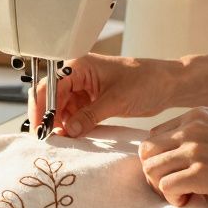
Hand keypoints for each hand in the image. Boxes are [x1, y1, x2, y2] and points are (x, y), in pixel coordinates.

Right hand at [30, 54, 170, 137]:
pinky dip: (73, 126)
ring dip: (60, 124)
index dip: (41, 107)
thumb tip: (68, 131)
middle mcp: (79, 75)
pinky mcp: (93, 100)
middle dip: (49, 118)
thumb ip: (89, 116)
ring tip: (62, 141)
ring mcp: (85, 89)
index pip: (50, 86)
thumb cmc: (147, 81)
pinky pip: (75, 114)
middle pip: (52, 98)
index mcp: (80, 66)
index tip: (39, 128)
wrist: (168, 85)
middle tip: (48, 139)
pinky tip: (73, 137)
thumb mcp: (116, 100)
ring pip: (62, 108)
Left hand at [139, 107, 207, 205]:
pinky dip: (173, 198)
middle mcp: (192, 128)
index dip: (160, 160)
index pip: (154, 137)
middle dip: (154, 174)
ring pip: (151, 170)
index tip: (177, 174)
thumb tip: (179, 159)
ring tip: (184, 194)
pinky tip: (191, 200)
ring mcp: (196, 149)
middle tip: (174, 188)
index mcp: (196, 115)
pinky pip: (166, 187)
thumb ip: (202, 136)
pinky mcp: (203, 173)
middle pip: (146, 152)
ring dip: (162, 188)